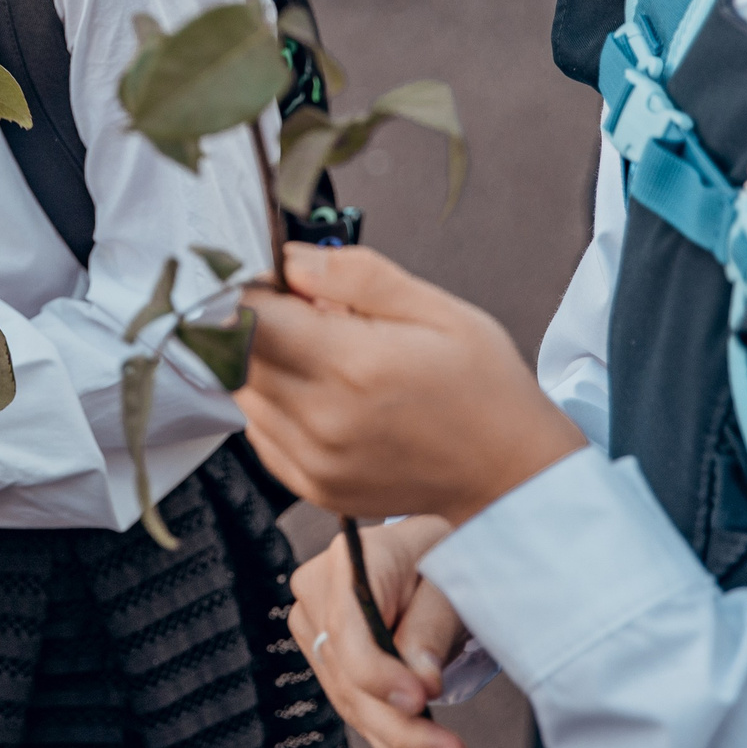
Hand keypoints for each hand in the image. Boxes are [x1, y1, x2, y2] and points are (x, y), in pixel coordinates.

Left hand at [236, 245, 582, 525]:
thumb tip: (293, 261)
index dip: (253, 290)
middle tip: (304, 314)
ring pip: (242, 394)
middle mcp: (322, 421)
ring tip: (322, 357)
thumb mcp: (437, 310)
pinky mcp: (312, 486)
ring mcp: (314, 461)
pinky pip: (260, 432)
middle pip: (236, 357)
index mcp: (353, 367)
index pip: (249, 319)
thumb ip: (356, 277)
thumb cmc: (483, 389)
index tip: (276, 282)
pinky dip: (275, 406)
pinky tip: (322, 395)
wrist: (510, 473)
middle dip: (256, 326)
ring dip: (263, 366)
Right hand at [290, 518, 471, 747]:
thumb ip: (431, 627)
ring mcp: (317, 632)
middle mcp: (316, 597)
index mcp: (345, 563)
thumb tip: (421, 682)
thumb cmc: (445, 555)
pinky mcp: (331, 663)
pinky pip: (361, 711)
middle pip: (350, 677)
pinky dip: (395, 747)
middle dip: (401, 726)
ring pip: (354, 704)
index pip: (349, 632)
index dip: (380, 674)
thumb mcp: (449, 578)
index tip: (421, 700)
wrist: (432, 553)